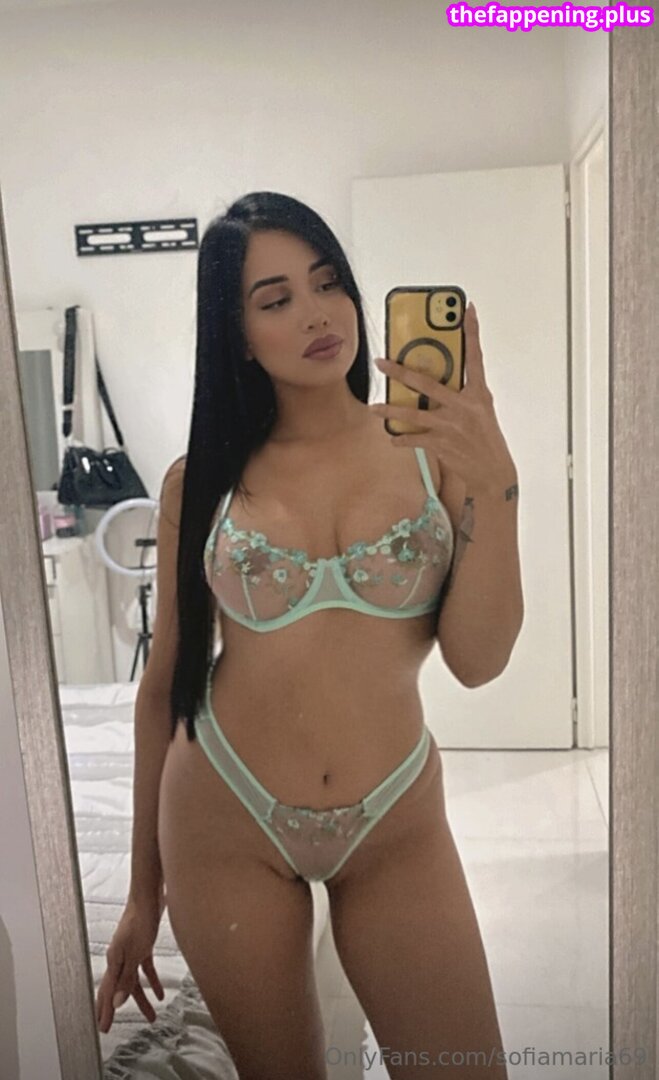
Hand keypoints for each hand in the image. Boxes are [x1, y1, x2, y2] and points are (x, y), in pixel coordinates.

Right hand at [95, 895, 164, 1033]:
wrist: (150, 896)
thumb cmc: (140, 918)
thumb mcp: (135, 953)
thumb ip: (127, 978)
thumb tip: (117, 1002)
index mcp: (114, 960)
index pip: (106, 992)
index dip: (104, 1011)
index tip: (103, 1027)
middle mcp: (119, 957)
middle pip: (116, 988)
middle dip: (114, 1008)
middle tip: (110, 1026)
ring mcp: (131, 951)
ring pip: (133, 981)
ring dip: (141, 999)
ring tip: (151, 1016)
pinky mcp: (142, 945)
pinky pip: (145, 969)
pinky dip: (152, 981)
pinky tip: (161, 993)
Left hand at [369, 301, 517, 496]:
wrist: (493, 473)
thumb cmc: (486, 439)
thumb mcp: (481, 411)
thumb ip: (462, 394)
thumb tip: (438, 382)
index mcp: (478, 394)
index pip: (475, 357)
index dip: (472, 332)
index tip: (467, 309)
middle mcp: (464, 406)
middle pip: (427, 383)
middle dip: (400, 371)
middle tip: (381, 362)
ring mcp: (451, 426)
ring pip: (412, 414)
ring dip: (389, 411)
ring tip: (373, 408)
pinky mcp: (441, 444)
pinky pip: (414, 439)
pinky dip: (400, 439)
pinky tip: (392, 438)